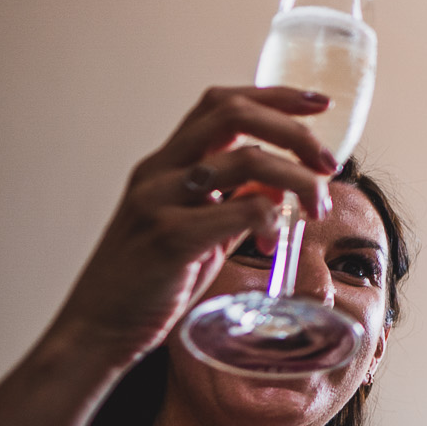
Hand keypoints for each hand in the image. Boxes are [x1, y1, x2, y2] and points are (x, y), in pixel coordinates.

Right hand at [47, 86, 340, 366]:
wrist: (96, 329)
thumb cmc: (150, 281)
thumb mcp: (198, 231)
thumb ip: (234, 203)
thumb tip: (280, 189)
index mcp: (166, 163)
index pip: (222, 103)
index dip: (275, 96)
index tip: (322, 105)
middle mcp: (159, 171)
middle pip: (235, 114)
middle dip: (295, 132)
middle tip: (329, 163)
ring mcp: (159, 201)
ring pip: (247, 159)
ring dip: (298, 180)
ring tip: (318, 208)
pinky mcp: (168, 237)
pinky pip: (240, 209)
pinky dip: (270, 220)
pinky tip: (270, 243)